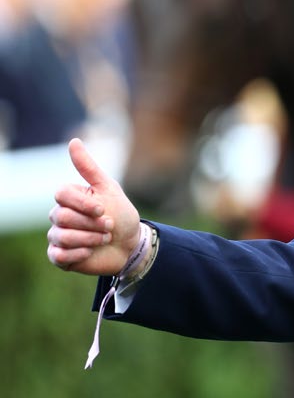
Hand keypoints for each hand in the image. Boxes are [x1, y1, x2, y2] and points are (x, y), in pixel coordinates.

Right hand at [47, 138, 141, 275]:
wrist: (131, 244)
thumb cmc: (120, 214)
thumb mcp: (109, 188)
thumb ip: (89, 168)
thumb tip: (73, 141)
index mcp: (69, 198)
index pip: (61, 194)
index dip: (83, 203)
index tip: (102, 209)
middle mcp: (59, 215)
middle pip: (62, 216)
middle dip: (92, 223)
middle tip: (109, 227)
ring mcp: (58, 236)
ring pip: (62, 236)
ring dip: (91, 238)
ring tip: (105, 238)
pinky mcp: (60, 256)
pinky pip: (59, 255)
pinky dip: (79, 254)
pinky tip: (91, 251)